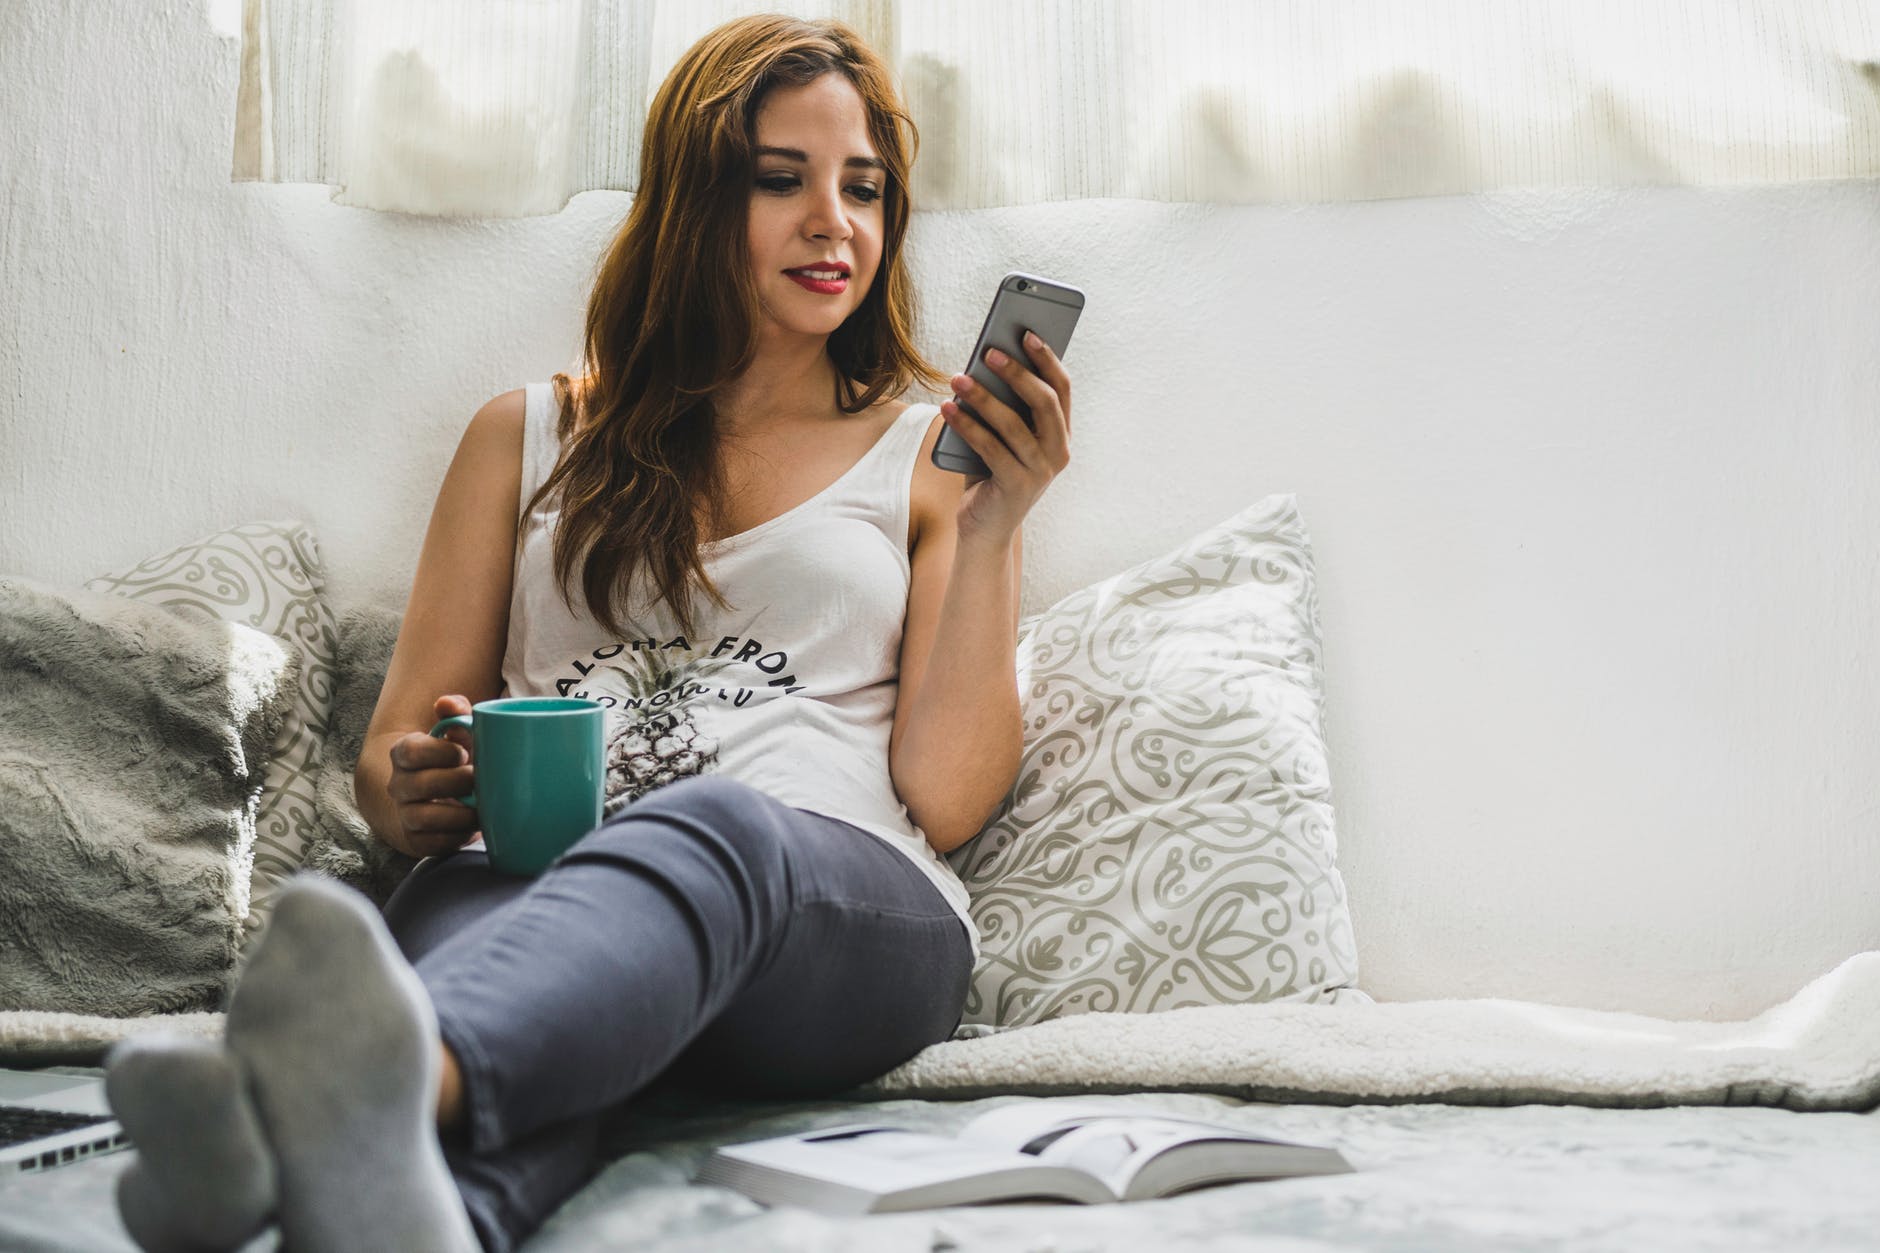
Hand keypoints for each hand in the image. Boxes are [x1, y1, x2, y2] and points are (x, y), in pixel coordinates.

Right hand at [383, 694, 481, 858]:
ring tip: (482, 806)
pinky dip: (458, 836)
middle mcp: (399, 785)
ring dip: (459, 813)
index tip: (464, 754)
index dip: (441, 752)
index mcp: (405, 753)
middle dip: (456, 782)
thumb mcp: (455, 734)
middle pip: (422, 784)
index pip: (412, 751)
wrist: (433, 798)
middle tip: (479, 779)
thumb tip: (448, 703)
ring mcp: (405, 814)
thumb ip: (455, 713)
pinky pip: (435, 843)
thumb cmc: (452, 760)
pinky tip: (474, 825)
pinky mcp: (417, 841)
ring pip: (425, 817)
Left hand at [940, 329, 1071, 547]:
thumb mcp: (1001, 437)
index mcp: (1060, 434)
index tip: (1027, 332)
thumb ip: (1002, 407)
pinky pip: (990, 448)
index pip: (1062, 389)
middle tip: (989, 352)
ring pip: (1014, 424)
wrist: (984, 529)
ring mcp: (1040, 472)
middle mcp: (1058, 452)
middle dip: (1018, 373)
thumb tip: (982, 364)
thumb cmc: (991, 474)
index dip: (1047, 359)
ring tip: (958, 378)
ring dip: (984, 397)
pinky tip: (947, 408)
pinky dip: (966, 425)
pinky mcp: (1016, 487)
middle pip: (1045, 402)